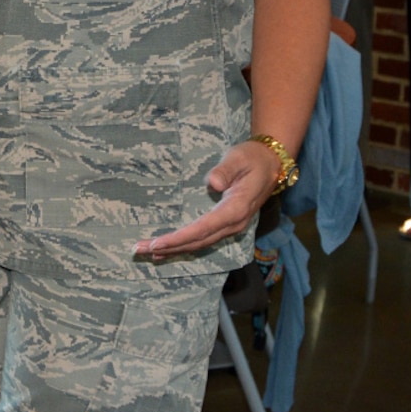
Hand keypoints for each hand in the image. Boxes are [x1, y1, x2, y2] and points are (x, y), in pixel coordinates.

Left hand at [133, 140, 281, 260]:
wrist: (271, 164)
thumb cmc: (252, 158)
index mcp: (236, 209)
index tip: (157, 243)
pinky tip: (167, 250)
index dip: (179, 238)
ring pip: (200, 244)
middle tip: (139, 249)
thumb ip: (225, 170)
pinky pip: (203, 239)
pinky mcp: (226, 225)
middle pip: (198, 241)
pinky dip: (184, 245)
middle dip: (169, 247)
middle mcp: (233, 223)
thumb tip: (213, 183)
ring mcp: (231, 227)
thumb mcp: (239, 158)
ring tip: (147, 253)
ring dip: (174, 249)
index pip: (203, 229)